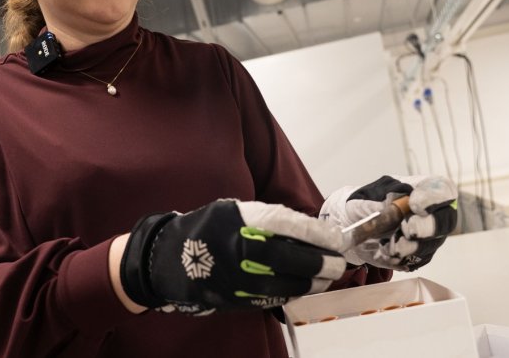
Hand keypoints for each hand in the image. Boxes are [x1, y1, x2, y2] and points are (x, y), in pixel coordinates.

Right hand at [120, 200, 345, 314]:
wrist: (169, 258)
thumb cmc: (210, 227)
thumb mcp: (237, 210)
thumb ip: (270, 219)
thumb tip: (310, 232)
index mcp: (243, 221)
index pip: (292, 227)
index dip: (319, 235)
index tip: (337, 240)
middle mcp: (243, 249)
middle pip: (294, 260)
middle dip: (323, 263)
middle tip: (339, 263)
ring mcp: (240, 277)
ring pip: (288, 284)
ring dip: (313, 282)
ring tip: (326, 276)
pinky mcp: (238, 298)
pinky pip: (274, 298)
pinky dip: (293, 292)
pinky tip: (303, 287)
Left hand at [320, 175, 456, 270]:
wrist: (355, 225)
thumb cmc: (363, 204)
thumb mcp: (364, 198)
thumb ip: (378, 203)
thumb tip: (394, 209)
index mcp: (421, 189)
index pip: (442, 190)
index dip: (434, 199)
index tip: (414, 205)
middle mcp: (432, 213)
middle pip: (446, 222)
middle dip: (426, 228)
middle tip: (406, 229)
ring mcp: (429, 235)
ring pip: (431, 245)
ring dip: (407, 247)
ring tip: (385, 245)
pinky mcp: (420, 254)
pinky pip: (417, 261)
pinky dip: (400, 259)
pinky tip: (385, 252)